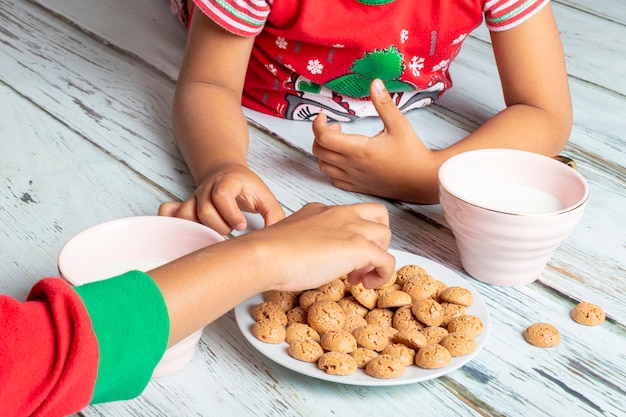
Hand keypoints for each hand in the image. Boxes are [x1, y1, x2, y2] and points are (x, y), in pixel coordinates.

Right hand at [150, 202, 394, 344]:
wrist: (266, 256)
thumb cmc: (270, 252)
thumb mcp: (291, 237)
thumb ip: (306, 240)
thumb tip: (309, 255)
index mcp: (323, 211)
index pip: (352, 213)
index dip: (354, 234)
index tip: (341, 256)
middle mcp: (341, 213)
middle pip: (378, 216)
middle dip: (375, 239)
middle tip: (359, 263)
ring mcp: (352, 228)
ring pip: (386, 235)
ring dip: (378, 257)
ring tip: (358, 278)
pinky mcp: (359, 247)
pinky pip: (388, 259)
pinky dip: (383, 274)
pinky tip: (366, 285)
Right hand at [159, 163, 284, 233]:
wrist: (226, 172)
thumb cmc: (246, 187)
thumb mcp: (265, 196)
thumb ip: (274, 214)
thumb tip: (275, 235)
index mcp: (227, 182)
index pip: (221, 195)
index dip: (230, 214)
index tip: (242, 226)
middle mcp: (207, 188)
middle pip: (204, 210)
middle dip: (219, 226)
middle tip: (232, 229)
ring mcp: (194, 197)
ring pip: (186, 214)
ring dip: (199, 229)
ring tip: (214, 233)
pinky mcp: (186, 206)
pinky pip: (169, 212)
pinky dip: (171, 223)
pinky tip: (182, 233)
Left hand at [312, 79, 440, 202]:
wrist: (422, 179)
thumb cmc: (412, 152)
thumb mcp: (399, 124)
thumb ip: (384, 103)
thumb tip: (374, 83)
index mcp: (359, 150)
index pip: (323, 137)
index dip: (318, 124)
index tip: (324, 115)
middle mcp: (352, 166)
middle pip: (319, 151)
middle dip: (320, 135)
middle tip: (337, 126)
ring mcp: (354, 179)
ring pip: (324, 166)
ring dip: (325, 152)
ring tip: (341, 142)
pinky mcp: (359, 187)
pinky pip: (335, 179)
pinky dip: (332, 168)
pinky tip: (345, 159)